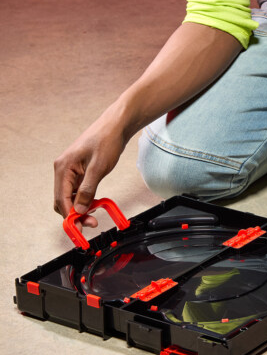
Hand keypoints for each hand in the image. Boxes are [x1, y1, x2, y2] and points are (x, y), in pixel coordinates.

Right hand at [54, 102, 127, 227]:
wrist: (116, 126)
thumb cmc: (107, 141)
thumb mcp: (98, 168)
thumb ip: (87, 190)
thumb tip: (79, 209)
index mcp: (63, 167)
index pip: (61, 199)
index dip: (70, 216)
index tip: (81, 227)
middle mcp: (63, 169)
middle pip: (63, 200)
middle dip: (75, 214)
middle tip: (91, 223)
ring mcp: (71, 170)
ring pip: (71, 196)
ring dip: (80, 208)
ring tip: (95, 216)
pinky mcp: (80, 171)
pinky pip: (78, 190)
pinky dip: (85, 199)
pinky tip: (95, 204)